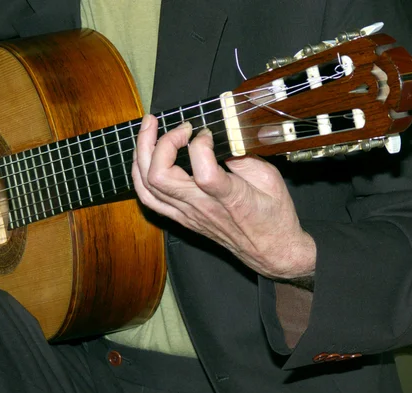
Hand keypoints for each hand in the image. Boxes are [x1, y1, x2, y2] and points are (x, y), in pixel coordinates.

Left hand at [132, 115, 315, 278]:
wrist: (269, 251)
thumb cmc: (273, 215)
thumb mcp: (269, 179)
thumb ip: (242, 156)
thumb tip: (221, 135)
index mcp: (227, 196)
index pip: (202, 170)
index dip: (200, 143)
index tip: (206, 131)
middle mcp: (201, 206)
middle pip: (159, 176)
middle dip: (156, 142)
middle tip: (165, 122)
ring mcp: (187, 214)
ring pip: (147, 186)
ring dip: (142, 154)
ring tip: (148, 129)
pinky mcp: (181, 218)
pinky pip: (149, 199)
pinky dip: (139, 175)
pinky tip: (142, 157)